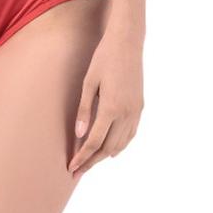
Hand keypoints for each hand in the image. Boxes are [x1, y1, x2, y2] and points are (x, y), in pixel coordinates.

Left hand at [67, 31, 143, 178]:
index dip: (82, 157)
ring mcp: (135, 112)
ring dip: (105, 155)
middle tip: (77, 170)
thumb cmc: (104, 58)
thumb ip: (84, 110)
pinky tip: (111, 147)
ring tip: (91, 160)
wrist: (128, 43)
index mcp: (110, 108)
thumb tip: (79, 135)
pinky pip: (130, 134)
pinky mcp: (140, 107)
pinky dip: (120, 144)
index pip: (94, 142)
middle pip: (108, 148)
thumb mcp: (89, 82)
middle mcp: (126, 114)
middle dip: (92, 161)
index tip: (71, 167)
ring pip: (121, 144)